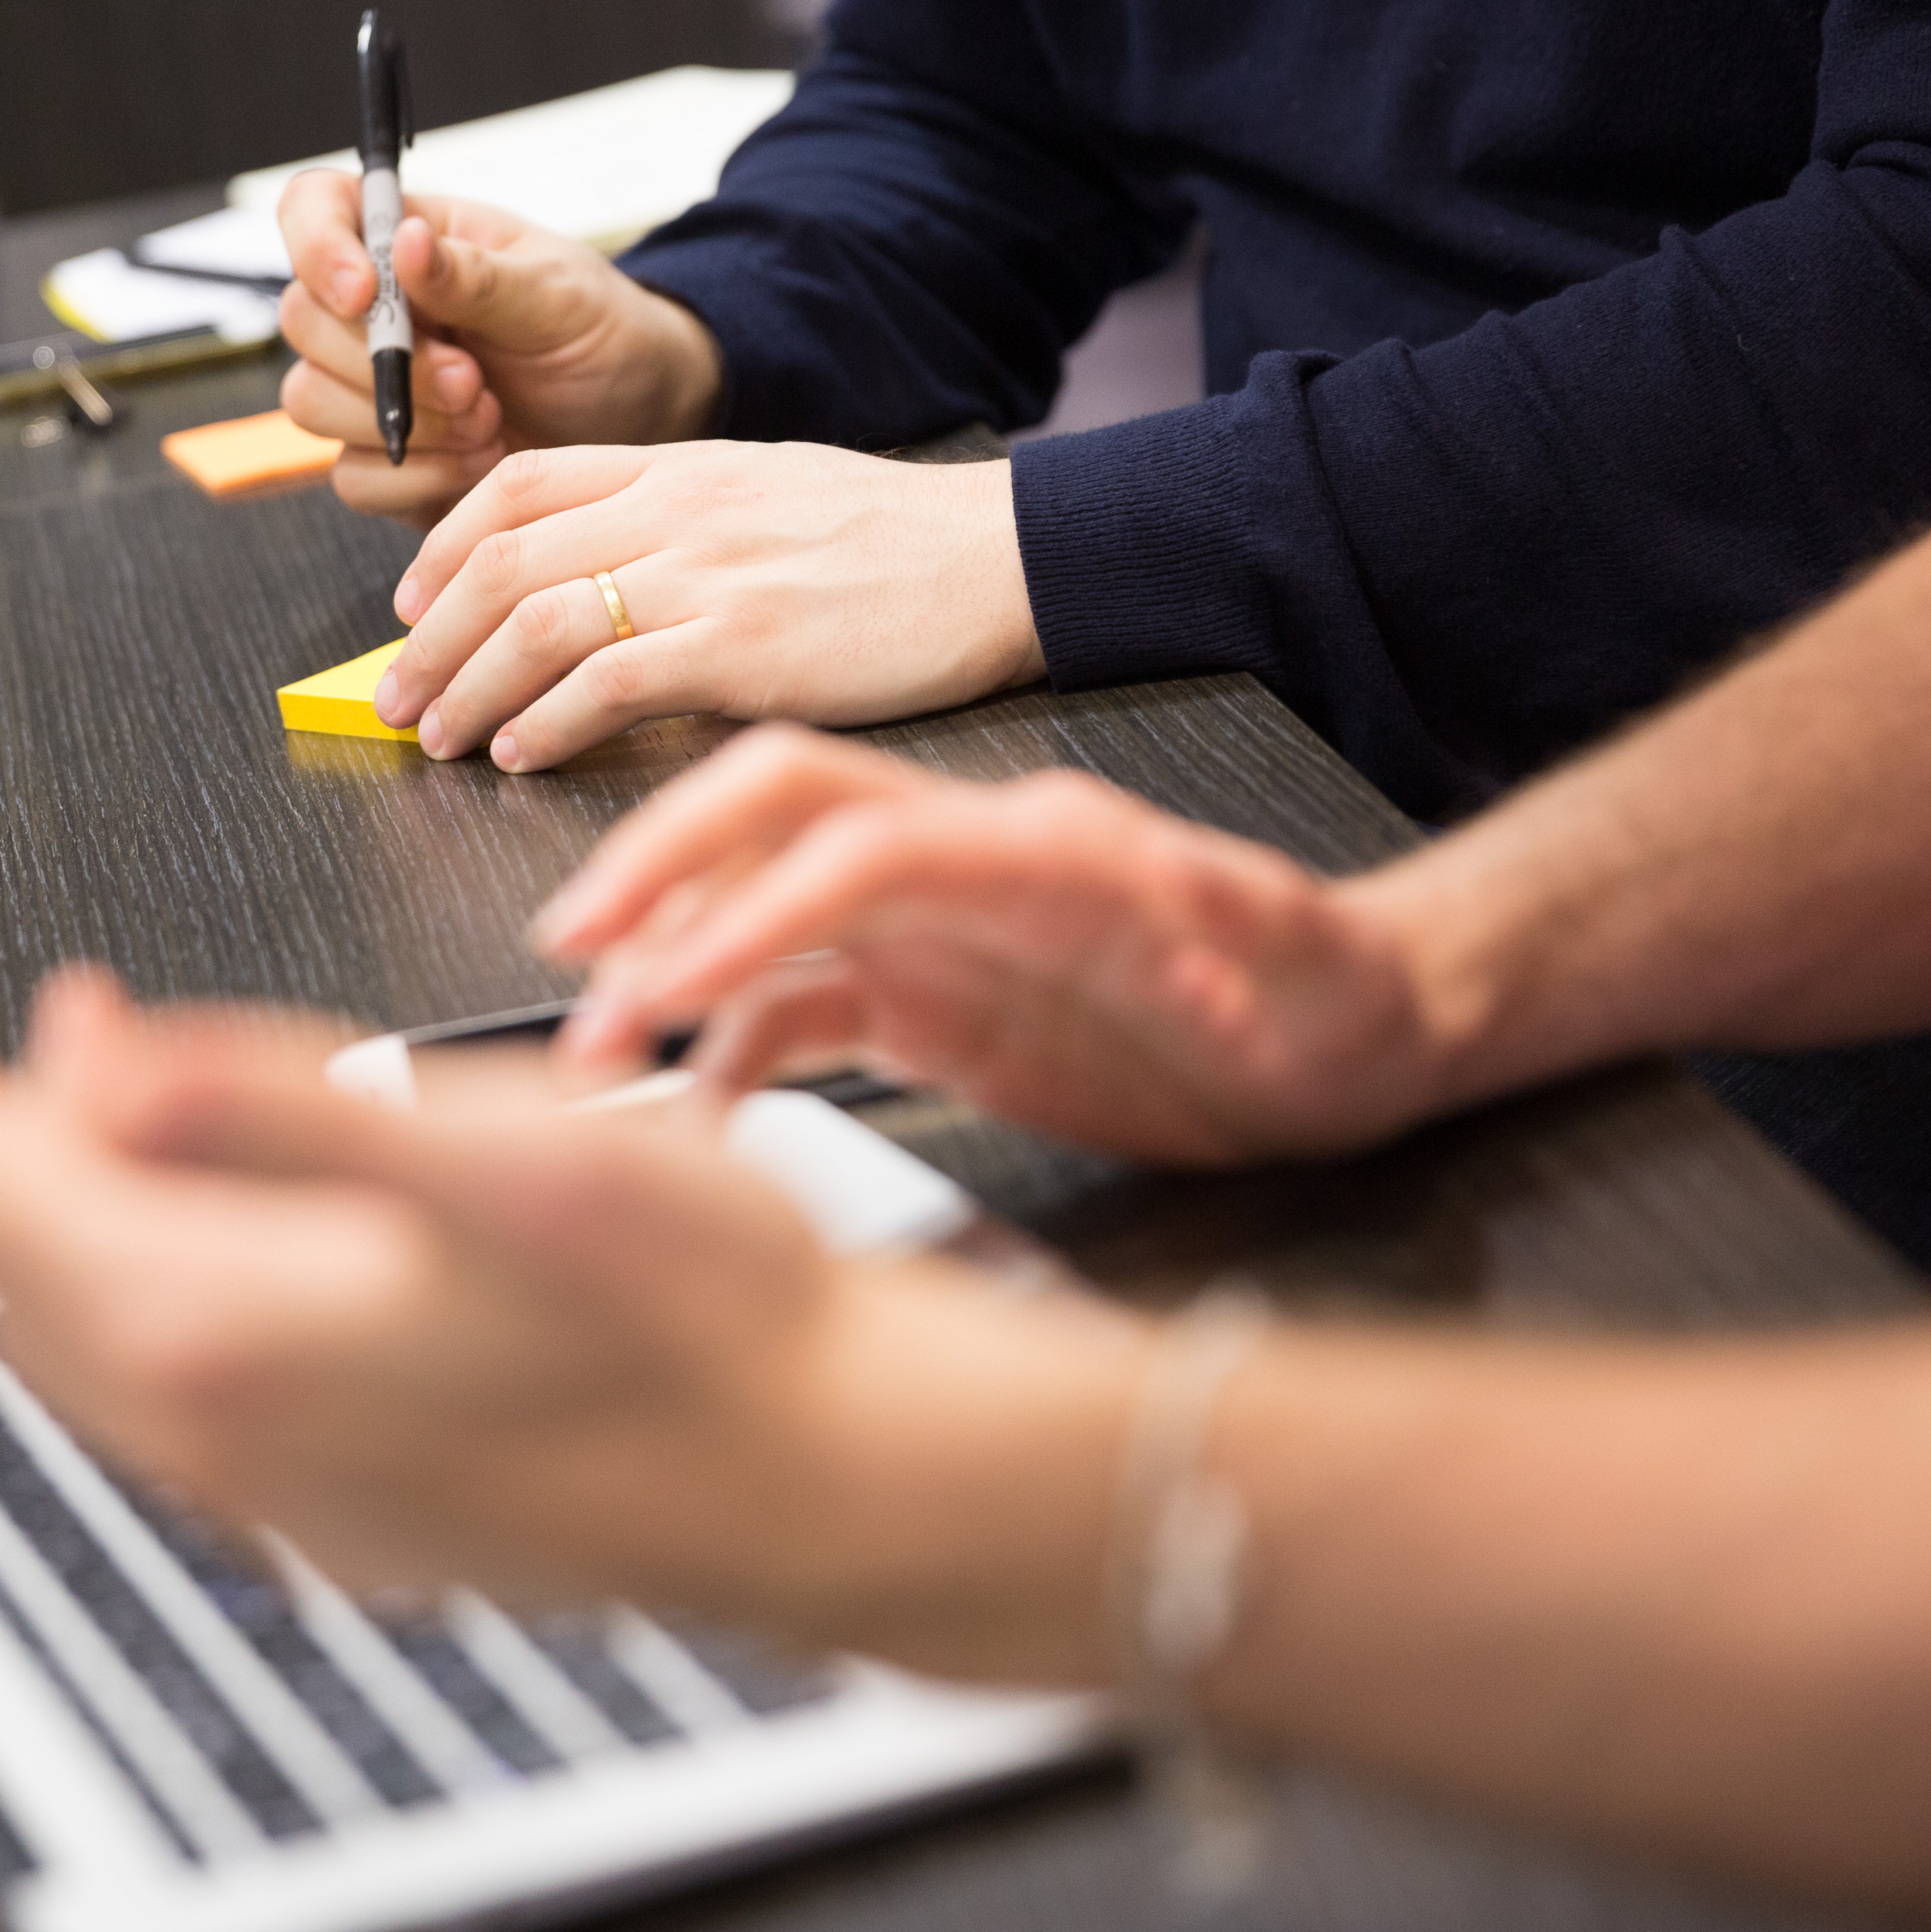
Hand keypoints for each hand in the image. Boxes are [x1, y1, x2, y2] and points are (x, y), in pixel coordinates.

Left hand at [0, 875, 1140, 1676]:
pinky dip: (132, 1248)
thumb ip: (276, 1101)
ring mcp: (263, 1474)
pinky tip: (207, 1189)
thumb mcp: (495, 1154)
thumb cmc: (697, 1315)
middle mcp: (209, 1421)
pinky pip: (157, 1359)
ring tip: (86, 1046)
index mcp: (218, 1320)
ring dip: (49, 1168)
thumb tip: (97, 1050)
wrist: (820, 1474)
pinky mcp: (323, 1489)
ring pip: (74, 1301)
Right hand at [275, 170, 723, 527]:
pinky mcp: (384, 458)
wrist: (637, 417)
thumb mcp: (555, 294)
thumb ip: (477, 276)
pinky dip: (414, 478)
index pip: (314, 208)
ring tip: (487, 419)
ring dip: (402, 421)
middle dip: (385, 362)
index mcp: (409, 239)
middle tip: (471, 381)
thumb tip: (409, 243)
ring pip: (311, 402)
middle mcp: (375, 309)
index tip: (366, 292)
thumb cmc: (598, 333)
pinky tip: (478, 462)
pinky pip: (352, 477)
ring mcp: (371, 386)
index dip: (316, 245)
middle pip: (302, 319)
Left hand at [368, 443, 1042, 769]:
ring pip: (540, 622)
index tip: (410, 607)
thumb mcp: (760, 495)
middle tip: (398, 700)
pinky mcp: (746, 646)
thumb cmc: (885, 543)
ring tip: (443, 739)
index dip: (442, 548)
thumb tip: (587, 571)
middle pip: (506, 562)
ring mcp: (710, 574)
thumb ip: (671, 521)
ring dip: (472, 689)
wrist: (992, 559)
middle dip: (431, 639)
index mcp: (677, 466)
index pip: (517, 486)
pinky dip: (549, 722)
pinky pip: (611, 681)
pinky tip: (524, 754)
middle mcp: (678, 509)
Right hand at [534, 728, 1466, 1163]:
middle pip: (774, 825)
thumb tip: (1185, 892)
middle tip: (575, 952)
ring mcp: (933, 936)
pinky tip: (686, 1106)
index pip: (862, 839)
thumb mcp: (1318, 967)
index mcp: (1040, 852)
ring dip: (670, 973)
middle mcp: (965, 873)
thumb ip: (1243, 923)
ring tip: (592, 1058)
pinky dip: (725, 1049)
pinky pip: (794, 1009)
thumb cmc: (1340, 998)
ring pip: (762, 920)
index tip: (674, 973)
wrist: (1355, 1038)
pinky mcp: (925, 1002)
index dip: (758, 896)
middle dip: (662, 872)